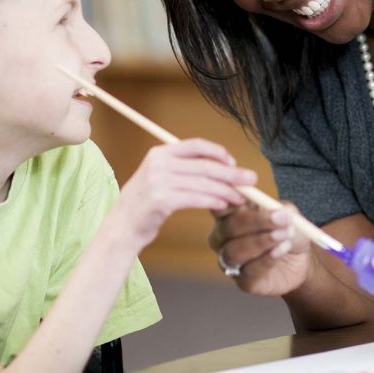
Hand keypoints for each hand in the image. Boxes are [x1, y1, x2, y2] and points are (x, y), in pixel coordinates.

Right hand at [115, 138, 255, 249]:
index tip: (233, 163)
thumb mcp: (161, 177)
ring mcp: (159, 181)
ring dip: (226, 191)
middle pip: (205, 165)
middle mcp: (159, 164)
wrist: (122, 227)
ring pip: (203, 184)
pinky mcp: (161, 200)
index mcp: (160, 153)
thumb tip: (223, 169)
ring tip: (241, 198)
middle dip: (232, 173)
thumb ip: (185, 169)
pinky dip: (213, 201)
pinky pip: (196, 198)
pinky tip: (224, 205)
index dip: (218, 152)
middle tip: (251, 180)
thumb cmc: (147, 204)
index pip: (196, 145)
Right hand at [207, 202, 310, 296]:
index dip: (229, 200)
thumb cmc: (288, 230)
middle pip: (227, 228)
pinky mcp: (243, 282)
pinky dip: (266, 259)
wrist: (301, 261)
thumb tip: (278, 212)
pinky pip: (248, 272)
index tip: (250, 197)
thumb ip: (282, 210)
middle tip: (280, 218)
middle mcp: (223, 239)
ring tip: (284, 235)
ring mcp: (230, 262)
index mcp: (229, 215)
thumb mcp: (289, 215)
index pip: (219, 205)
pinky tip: (281, 250)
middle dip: (254, 221)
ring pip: (233, 252)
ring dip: (260, 242)